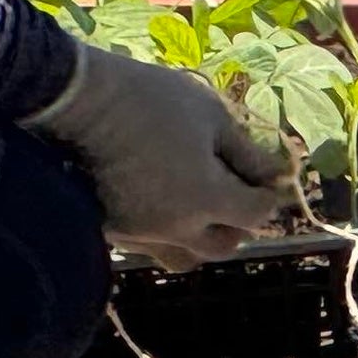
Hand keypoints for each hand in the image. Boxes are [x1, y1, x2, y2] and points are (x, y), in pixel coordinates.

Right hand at [29, 41, 296, 269]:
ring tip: (198, 204)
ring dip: (200, 238)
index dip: (268, 196)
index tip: (269, 178)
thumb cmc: (154, 101)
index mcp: (206, 199)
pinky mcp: (111, 230)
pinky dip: (165, 233)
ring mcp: (139, 234)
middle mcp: (174, 228)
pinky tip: (163, 201)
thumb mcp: (213, 118)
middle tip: (238, 193)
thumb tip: (278, 177)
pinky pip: (150, 246)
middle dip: (238, 224)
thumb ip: (248, 156)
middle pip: (223, 247)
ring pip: (184, 257)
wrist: (80, 101)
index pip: (255, 215)